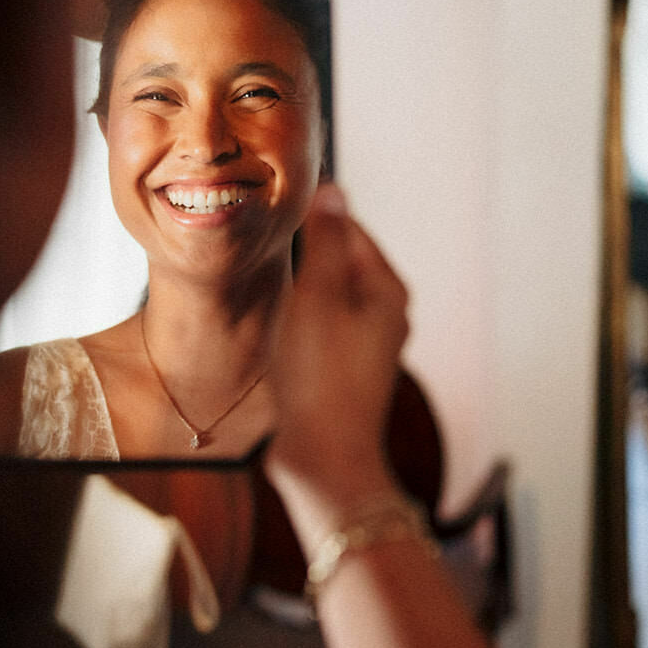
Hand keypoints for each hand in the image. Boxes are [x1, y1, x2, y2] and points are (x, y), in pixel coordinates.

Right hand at [265, 184, 409, 518]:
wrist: (322, 456)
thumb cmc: (321, 377)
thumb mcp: (318, 296)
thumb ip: (325, 240)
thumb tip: (332, 191)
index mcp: (387, 290)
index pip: (349, 228)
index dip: (311, 217)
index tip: (273, 212)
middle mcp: (384, 315)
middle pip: (339, 262)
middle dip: (302, 253)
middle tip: (261, 246)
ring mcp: (365, 344)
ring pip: (326, 296)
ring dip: (297, 288)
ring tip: (265, 286)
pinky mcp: (343, 369)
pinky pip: (319, 326)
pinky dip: (297, 318)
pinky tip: (273, 326)